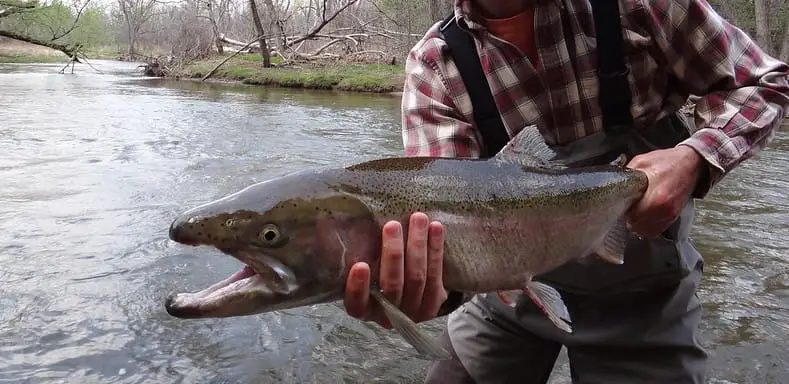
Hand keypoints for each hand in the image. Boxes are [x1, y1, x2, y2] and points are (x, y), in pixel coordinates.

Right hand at [343, 212, 447, 327]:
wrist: (410, 296)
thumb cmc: (376, 277)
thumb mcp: (365, 274)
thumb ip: (362, 259)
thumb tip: (355, 227)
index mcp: (364, 310)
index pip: (357, 304)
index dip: (358, 287)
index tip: (360, 265)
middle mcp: (387, 316)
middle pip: (392, 285)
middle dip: (394, 253)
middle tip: (392, 225)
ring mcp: (412, 313)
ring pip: (417, 278)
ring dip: (418, 245)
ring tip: (418, 218)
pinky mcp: (433, 305)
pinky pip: (436, 276)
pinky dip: (436, 250)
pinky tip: (435, 228)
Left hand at [625, 145, 704, 237]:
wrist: (691, 164)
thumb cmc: (667, 161)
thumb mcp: (642, 162)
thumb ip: (626, 173)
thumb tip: (613, 182)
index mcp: (657, 198)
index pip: (632, 216)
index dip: (623, 210)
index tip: (621, 203)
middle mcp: (665, 210)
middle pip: (637, 225)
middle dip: (628, 217)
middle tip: (627, 206)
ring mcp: (670, 216)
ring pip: (645, 231)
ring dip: (637, 223)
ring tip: (635, 210)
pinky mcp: (673, 218)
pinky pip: (655, 231)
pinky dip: (646, 226)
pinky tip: (643, 215)